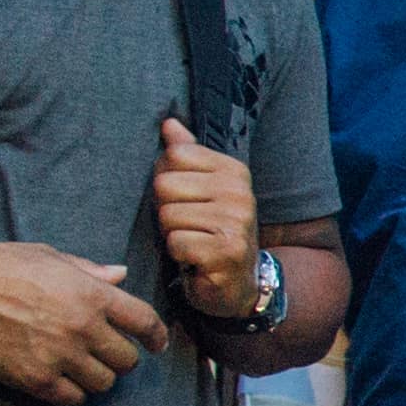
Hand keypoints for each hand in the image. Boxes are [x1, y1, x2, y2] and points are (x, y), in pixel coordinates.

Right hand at [0, 239, 162, 405]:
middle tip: (104, 354)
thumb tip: (121, 275)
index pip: (145, 321)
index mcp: (91, 294)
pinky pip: (73, 399)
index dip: (156, 336)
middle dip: (120, 358)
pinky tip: (60, 381)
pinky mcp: (34, 378)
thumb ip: (88, 271)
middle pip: (127, 360)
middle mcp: (82, 327)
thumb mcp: (47, 257)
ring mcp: (59, 355)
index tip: (156, 344)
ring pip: (104, 384)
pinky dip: (71, 394)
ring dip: (96, 378)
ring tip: (79, 367)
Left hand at [152, 117, 258, 314]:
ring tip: (193, 242)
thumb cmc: (212, 231)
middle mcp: (240, 193)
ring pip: (168, 216)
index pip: (174, 155)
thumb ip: (186, 154)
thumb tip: (169, 123)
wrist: (239, 282)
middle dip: (166, 210)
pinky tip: (196, 260)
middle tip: (188, 225)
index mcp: (233, 171)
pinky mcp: (227, 252)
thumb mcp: (203, 189)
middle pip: (165, 185)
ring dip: (172, 234)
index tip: (187, 199)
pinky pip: (177, 243)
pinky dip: (179, 255)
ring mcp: (237, 222)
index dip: (167, 180)